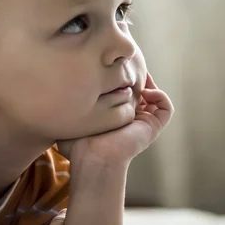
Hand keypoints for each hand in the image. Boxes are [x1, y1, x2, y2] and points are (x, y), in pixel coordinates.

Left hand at [58, 73, 173, 168]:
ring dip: (149, 84)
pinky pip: (166, 108)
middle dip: (135, 77)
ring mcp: (142, 122)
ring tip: (138, 77)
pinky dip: (160, 96)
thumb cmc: (77, 144)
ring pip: (154, 97)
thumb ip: (69, 104)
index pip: (122, 91)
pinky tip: (145, 91)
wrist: (93, 158)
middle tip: (127, 66)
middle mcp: (129, 117)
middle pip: (139, 90)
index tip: (110, 68)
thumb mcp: (71, 118)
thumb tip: (58, 89)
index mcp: (113, 114)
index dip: (119, 78)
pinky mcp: (152, 127)